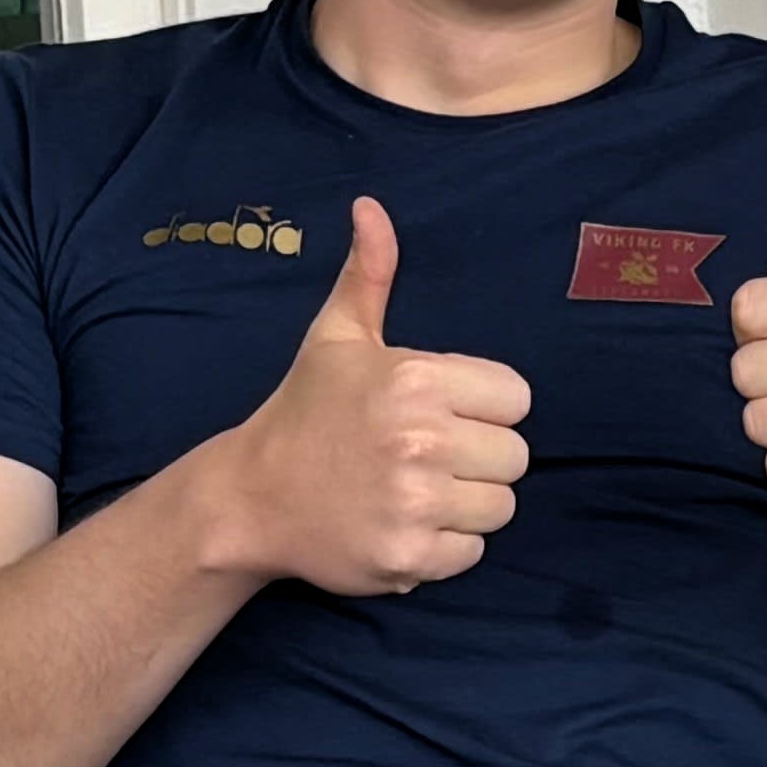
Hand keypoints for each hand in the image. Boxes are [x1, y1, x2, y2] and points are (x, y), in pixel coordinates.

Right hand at [204, 198, 531, 593]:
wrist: (248, 498)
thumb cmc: (304, 413)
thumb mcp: (336, 337)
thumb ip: (368, 275)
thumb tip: (371, 207)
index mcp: (416, 381)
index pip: (517, 399)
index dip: (485, 407)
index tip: (445, 413)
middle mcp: (421, 441)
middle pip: (516, 457)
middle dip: (480, 458)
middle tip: (427, 456)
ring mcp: (415, 504)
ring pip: (501, 508)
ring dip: (467, 505)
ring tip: (416, 491)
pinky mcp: (409, 558)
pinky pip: (472, 553)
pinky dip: (445, 547)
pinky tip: (404, 525)